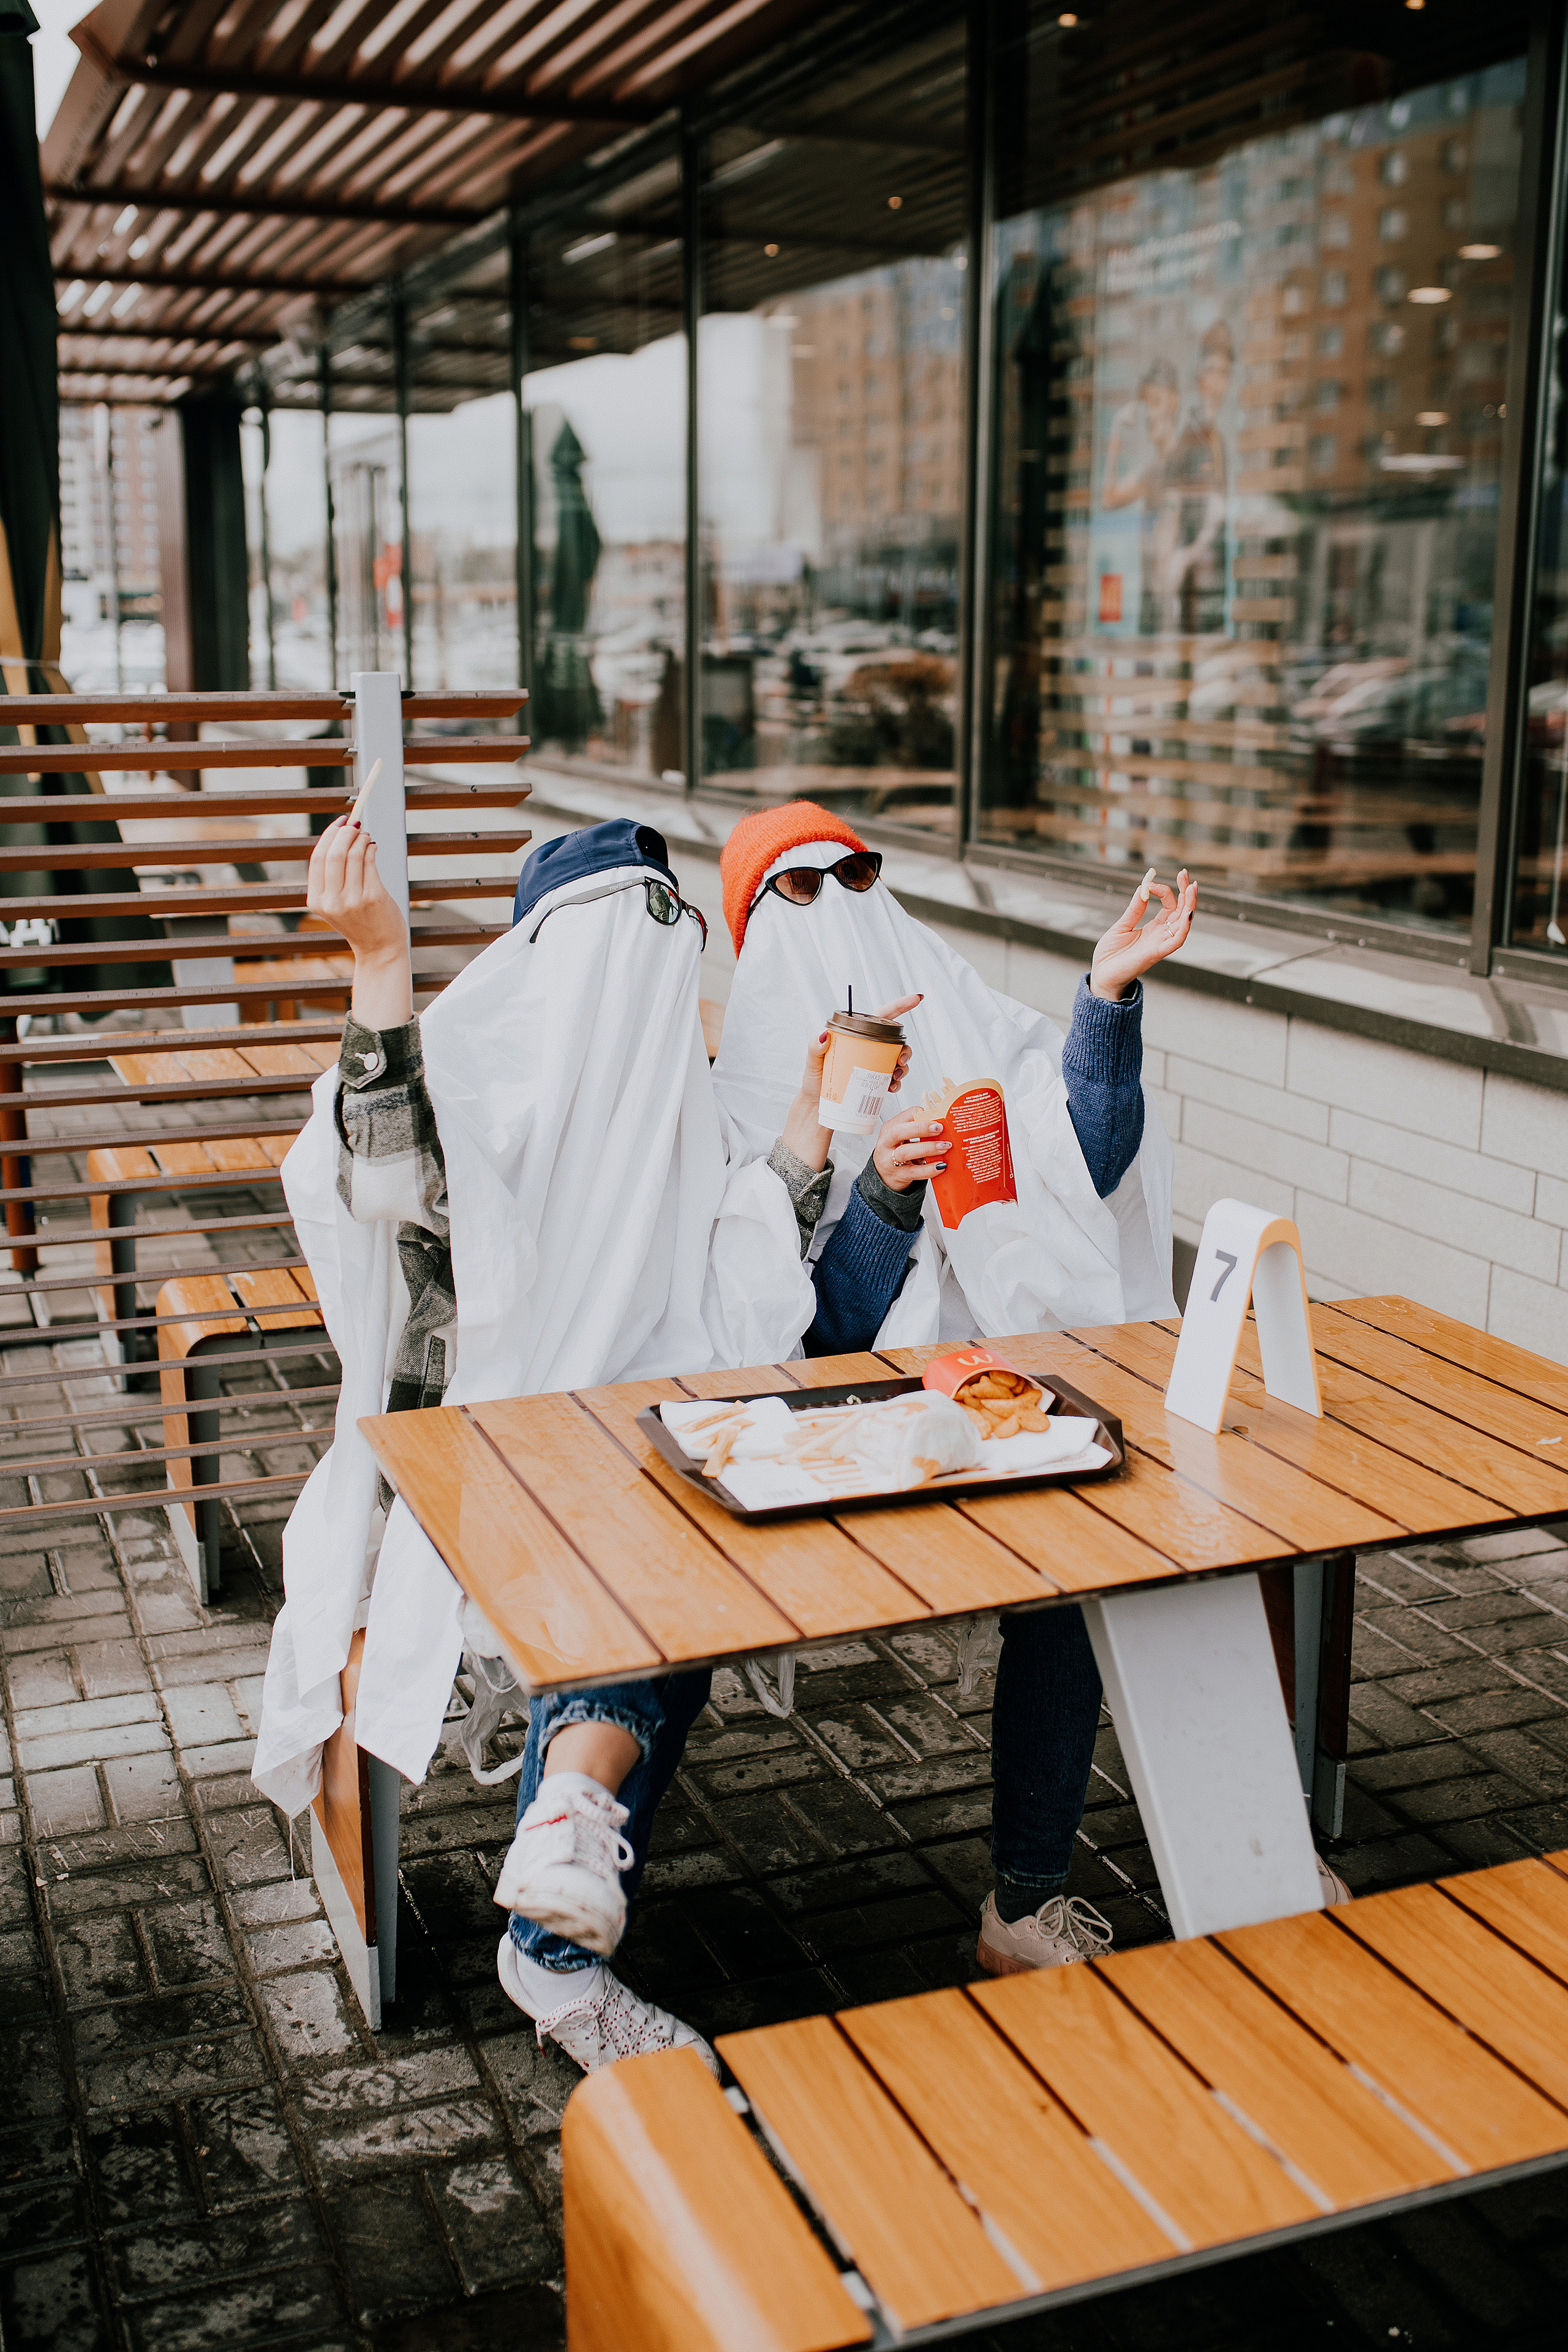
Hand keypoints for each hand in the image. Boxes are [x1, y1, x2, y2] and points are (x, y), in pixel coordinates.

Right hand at [308, 814, 410, 1027]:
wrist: (379, 950)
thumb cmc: (360, 923)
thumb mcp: (336, 903)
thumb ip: (332, 877)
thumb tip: (340, 836)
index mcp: (317, 901)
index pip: (317, 859)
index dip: (328, 836)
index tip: (338, 824)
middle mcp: (332, 901)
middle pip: (333, 853)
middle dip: (345, 833)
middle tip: (354, 825)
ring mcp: (352, 900)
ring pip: (353, 854)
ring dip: (361, 839)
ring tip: (366, 836)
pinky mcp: (373, 897)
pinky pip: (370, 862)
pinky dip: (371, 848)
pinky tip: (373, 847)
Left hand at [779, 994, 923, 1174]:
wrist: (818, 1107)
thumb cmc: (814, 1081)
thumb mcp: (812, 1062)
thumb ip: (814, 1047)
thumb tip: (824, 1036)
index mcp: (857, 1036)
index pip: (881, 1017)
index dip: (900, 1006)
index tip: (916, 999)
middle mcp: (868, 1048)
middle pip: (896, 1042)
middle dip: (906, 1049)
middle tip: (900, 1060)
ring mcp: (873, 1065)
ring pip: (898, 1061)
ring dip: (903, 1068)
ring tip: (895, 1077)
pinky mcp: (875, 1081)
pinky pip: (894, 1079)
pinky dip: (897, 1083)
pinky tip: (891, 1087)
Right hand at [872, 1105, 946, 1191]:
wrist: (884, 1176)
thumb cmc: (896, 1153)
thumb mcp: (902, 1138)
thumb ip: (916, 1130)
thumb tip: (941, 1125)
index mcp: (889, 1129)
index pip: (903, 1117)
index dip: (920, 1115)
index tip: (936, 1118)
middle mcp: (886, 1144)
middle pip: (898, 1132)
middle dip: (920, 1128)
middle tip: (939, 1129)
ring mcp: (889, 1161)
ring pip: (905, 1152)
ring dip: (927, 1148)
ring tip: (944, 1147)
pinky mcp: (898, 1176)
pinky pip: (914, 1172)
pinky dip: (929, 1169)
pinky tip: (940, 1165)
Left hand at [1090, 868, 1195, 1001]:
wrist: (1101, 975)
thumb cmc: (1110, 955)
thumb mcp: (1121, 926)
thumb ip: (1134, 909)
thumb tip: (1143, 887)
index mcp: (1154, 928)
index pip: (1170, 905)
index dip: (1165, 890)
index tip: (1150, 882)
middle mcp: (1161, 935)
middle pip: (1181, 911)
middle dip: (1186, 892)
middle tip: (1185, 872)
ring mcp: (1160, 944)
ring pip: (1183, 924)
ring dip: (1190, 905)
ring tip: (1192, 887)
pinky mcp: (1156, 954)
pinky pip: (1176, 942)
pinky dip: (1184, 928)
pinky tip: (1187, 913)